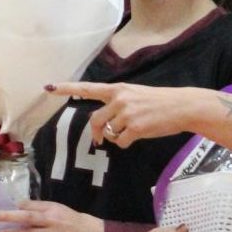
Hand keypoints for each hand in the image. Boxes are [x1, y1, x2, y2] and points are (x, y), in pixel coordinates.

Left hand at [0, 200, 103, 231]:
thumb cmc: (77, 223)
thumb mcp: (61, 210)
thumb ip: (42, 208)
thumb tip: (21, 205)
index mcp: (53, 209)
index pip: (31, 205)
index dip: (15, 206)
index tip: (1, 208)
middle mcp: (52, 221)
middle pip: (26, 217)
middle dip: (8, 216)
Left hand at [46, 80, 203, 148]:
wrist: (183, 106)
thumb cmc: (160, 102)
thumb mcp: (136, 95)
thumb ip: (119, 104)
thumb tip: (107, 126)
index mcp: (118, 89)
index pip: (88, 88)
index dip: (67, 89)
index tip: (49, 87)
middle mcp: (119, 99)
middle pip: (95, 120)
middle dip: (97, 133)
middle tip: (100, 141)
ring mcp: (127, 113)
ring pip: (109, 133)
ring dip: (116, 137)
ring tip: (132, 131)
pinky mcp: (135, 127)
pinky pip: (120, 142)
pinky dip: (126, 143)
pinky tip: (138, 136)